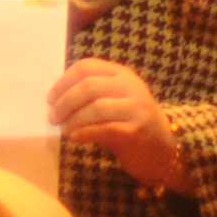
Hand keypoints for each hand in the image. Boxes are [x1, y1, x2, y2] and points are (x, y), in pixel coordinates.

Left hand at [47, 57, 188, 192]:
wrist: (165, 149)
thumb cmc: (132, 123)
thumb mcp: (116, 100)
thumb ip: (92, 94)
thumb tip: (57, 99)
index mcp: (122, 74)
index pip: (86, 67)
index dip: (63, 82)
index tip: (51, 99)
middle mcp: (131, 87)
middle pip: (88, 86)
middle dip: (64, 102)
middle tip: (53, 117)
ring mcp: (136, 108)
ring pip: (95, 107)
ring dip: (73, 119)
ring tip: (64, 129)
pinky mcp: (135, 131)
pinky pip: (103, 129)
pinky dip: (84, 132)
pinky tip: (74, 137)